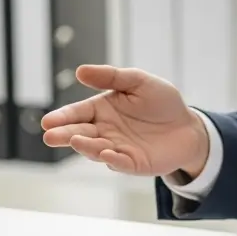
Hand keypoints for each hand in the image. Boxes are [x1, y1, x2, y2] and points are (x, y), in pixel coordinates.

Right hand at [41, 64, 208, 176]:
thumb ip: (111, 76)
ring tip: (76, 140)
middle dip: (64, 135)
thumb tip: (80, 71)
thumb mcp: (138, 81)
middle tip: (50, 136)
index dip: (62, 117)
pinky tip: (106, 153)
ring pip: (96, 149)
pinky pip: (120, 162)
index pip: (77, 113)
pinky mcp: (133, 164)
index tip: (48, 121)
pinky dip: (113, 159)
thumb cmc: (161, 101)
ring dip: (86, 146)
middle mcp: (105, 131)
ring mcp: (117, 149)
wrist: (188, 125)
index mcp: (102, 110)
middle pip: (80, 133)